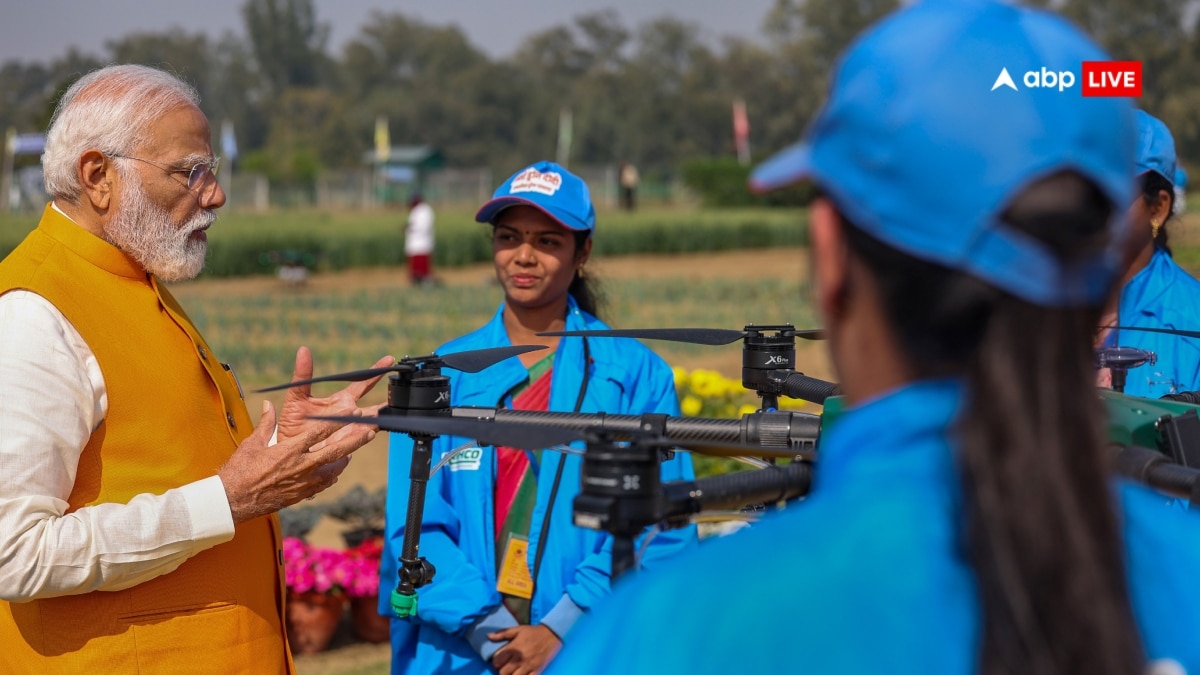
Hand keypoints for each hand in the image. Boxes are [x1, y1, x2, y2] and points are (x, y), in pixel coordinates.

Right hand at [218, 400, 370, 523]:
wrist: (232, 502)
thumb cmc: (239, 471)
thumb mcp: (251, 444)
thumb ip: (266, 423)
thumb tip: (269, 404)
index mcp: (289, 451)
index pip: (319, 432)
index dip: (338, 420)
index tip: (352, 411)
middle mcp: (301, 467)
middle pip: (336, 452)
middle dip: (355, 441)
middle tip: (371, 432)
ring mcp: (302, 483)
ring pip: (333, 470)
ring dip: (345, 459)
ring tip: (353, 451)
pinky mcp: (300, 494)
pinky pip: (322, 484)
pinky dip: (330, 476)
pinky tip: (334, 471)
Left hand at [276, 347, 393, 444]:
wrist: (288, 451)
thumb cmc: (293, 423)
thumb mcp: (296, 397)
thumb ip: (302, 374)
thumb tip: (303, 349)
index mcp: (341, 401)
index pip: (362, 383)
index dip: (374, 372)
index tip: (389, 360)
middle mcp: (350, 415)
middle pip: (374, 406)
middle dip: (388, 398)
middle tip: (401, 390)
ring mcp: (351, 431)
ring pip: (372, 423)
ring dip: (380, 417)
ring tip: (391, 409)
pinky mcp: (348, 446)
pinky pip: (361, 439)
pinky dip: (366, 434)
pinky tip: (371, 429)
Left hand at [489, 625, 561, 674]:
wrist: (552, 634)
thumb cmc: (533, 632)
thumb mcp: (517, 630)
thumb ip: (502, 634)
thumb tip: (488, 636)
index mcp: (513, 648)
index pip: (497, 661)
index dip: (496, 662)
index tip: (499, 660)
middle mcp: (519, 659)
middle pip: (503, 673)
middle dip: (502, 671)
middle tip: (506, 667)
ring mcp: (528, 666)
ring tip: (513, 672)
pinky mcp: (537, 671)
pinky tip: (523, 673)